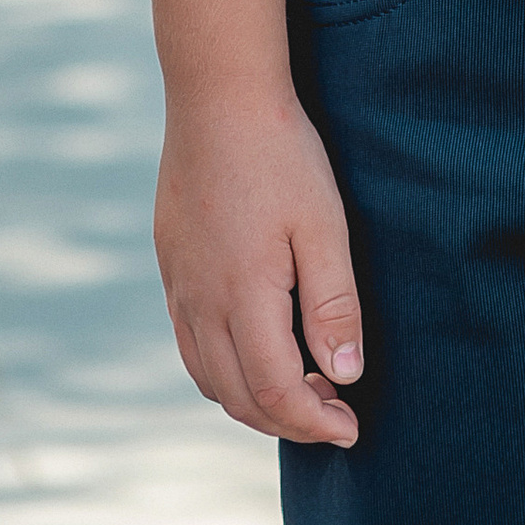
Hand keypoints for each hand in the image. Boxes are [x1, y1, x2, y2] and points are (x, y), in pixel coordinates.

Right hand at [154, 84, 365, 444]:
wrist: (217, 96)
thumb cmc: (281, 154)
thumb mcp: (324, 225)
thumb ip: (334, 304)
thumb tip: (345, 376)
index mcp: (241, 297)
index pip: (276, 392)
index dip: (316, 421)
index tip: (353, 427)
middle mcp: (200, 303)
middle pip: (238, 397)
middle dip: (289, 421)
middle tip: (336, 413)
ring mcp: (178, 287)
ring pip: (208, 378)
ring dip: (254, 401)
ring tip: (303, 389)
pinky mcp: (171, 268)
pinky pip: (190, 345)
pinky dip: (223, 372)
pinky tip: (256, 352)